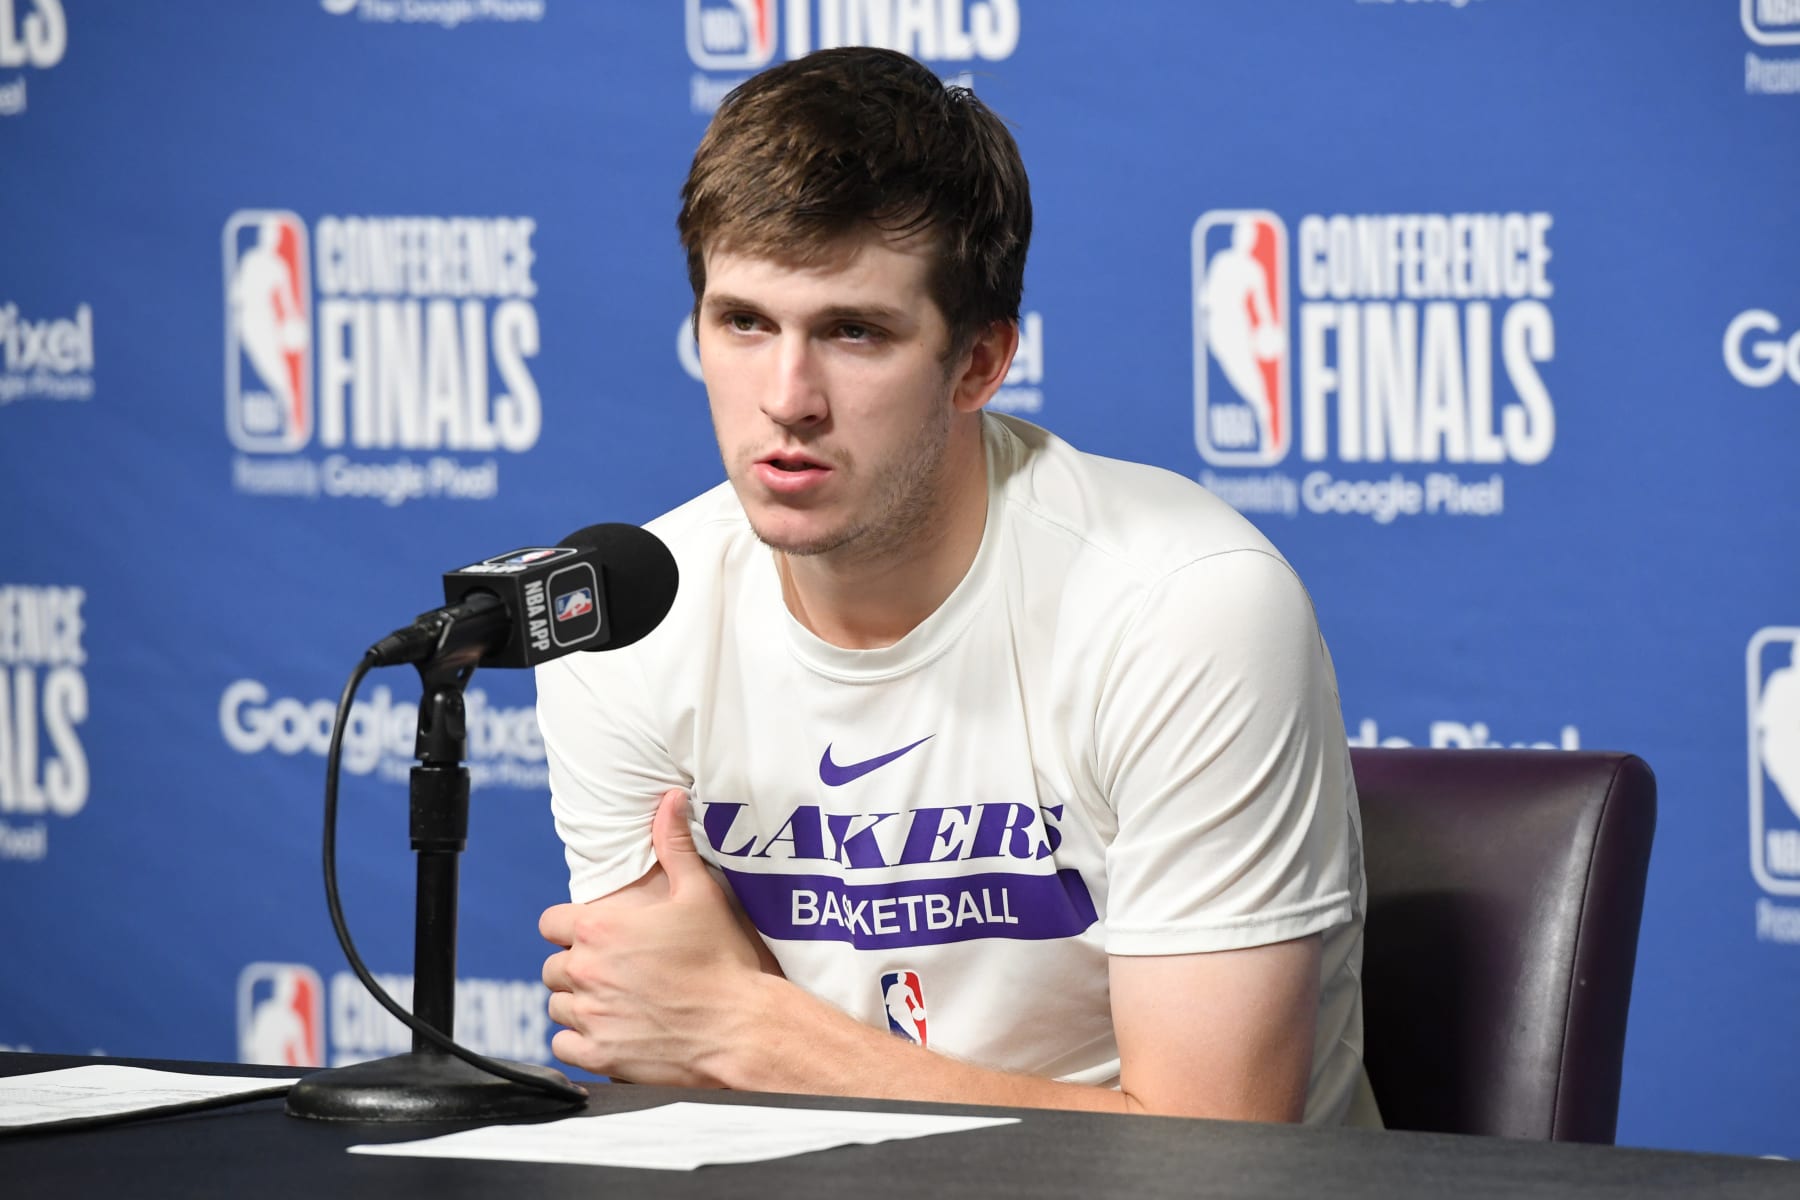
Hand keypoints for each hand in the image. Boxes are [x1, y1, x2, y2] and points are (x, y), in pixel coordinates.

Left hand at [539, 788, 766, 1085]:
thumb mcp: (701, 893)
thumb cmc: (721, 961)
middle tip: (613, 972)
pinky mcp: (597, 1055)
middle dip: (577, 968)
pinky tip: (611, 1033)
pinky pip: (563, 1047)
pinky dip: (581, 1042)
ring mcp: (589, 1016)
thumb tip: (670, 800)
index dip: (571, 928)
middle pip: (553, 967)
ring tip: (614, 1003)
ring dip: (579, 1004)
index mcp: (600, 928)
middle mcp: (586, 971)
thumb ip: (674, 844)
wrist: (740, 1027)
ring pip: (557, 1007)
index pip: (551, 923)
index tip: (595, 936)